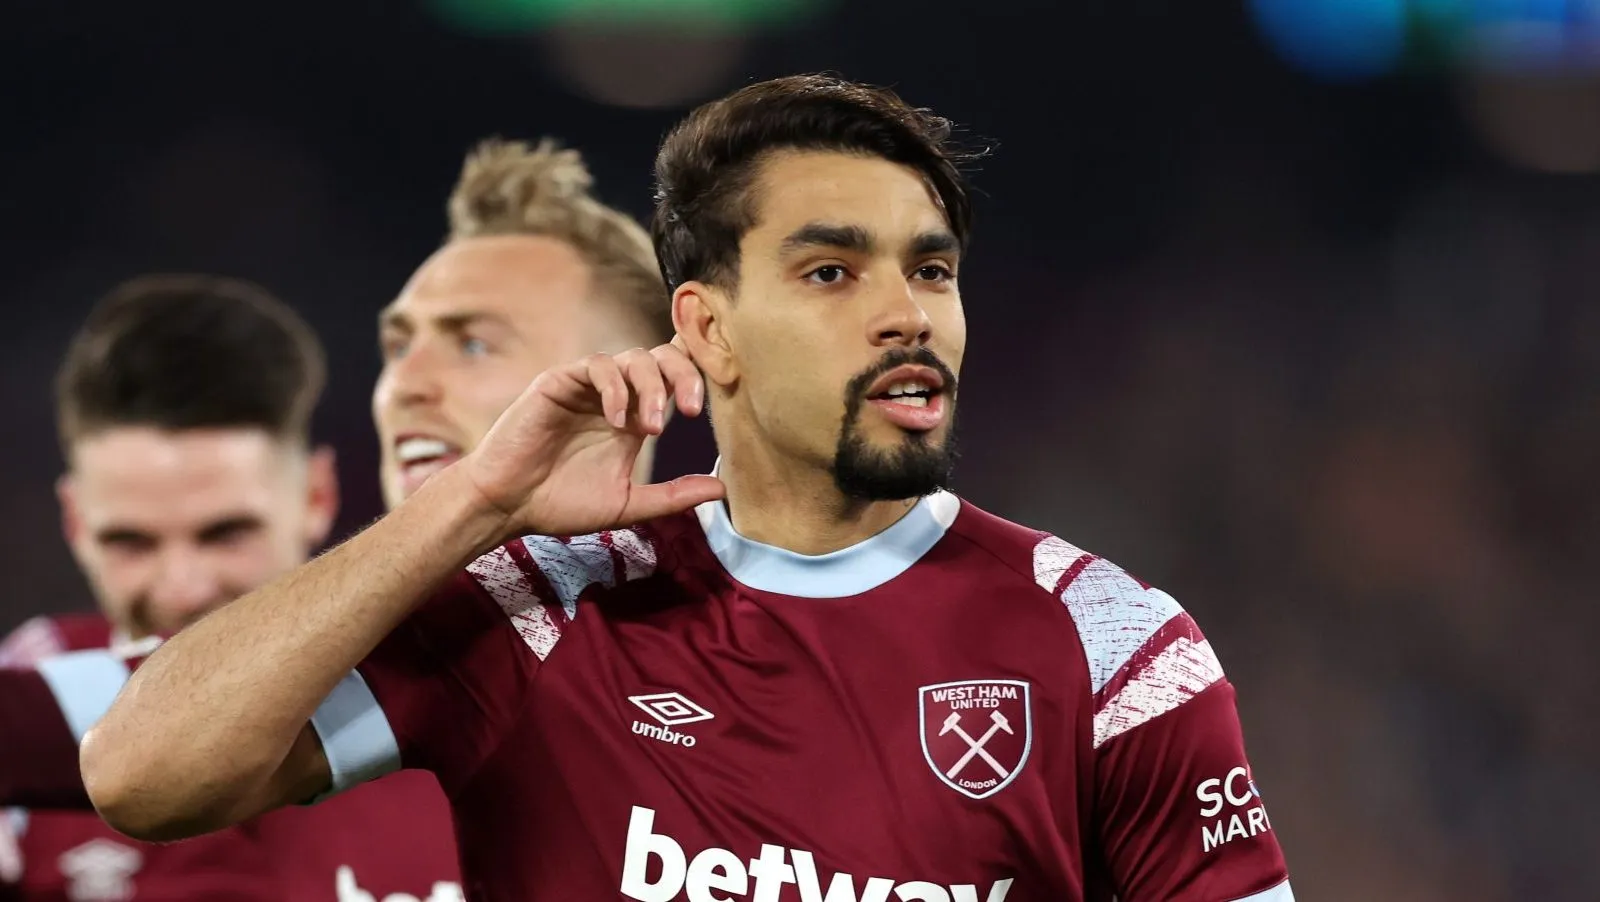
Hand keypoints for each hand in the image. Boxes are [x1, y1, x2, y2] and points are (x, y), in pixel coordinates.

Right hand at [458, 343, 724, 537]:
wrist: (510, 506)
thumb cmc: (562, 504)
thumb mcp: (628, 504)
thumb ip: (673, 495)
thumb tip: (723, 488)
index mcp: (636, 417)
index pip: (674, 377)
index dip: (698, 372)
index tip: (721, 392)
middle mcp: (616, 395)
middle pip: (662, 357)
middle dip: (684, 376)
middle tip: (691, 411)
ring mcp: (588, 386)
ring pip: (633, 357)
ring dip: (650, 387)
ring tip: (651, 427)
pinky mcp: (560, 381)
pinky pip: (596, 366)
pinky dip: (614, 388)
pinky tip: (616, 420)